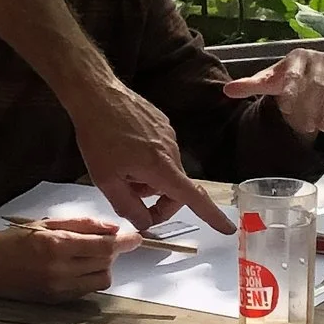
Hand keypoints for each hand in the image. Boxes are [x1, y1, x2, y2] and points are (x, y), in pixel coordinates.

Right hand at [0, 217, 124, 301]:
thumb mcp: (49, 223)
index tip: (135, 238)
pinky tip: (75, 269)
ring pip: (100, 280)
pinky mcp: (56, 300)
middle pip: (105, 264)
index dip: (123, 242)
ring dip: (102, 267)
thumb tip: (113, 229)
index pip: (103, 246)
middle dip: (110, 252)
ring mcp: (58, 288)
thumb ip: (83, 224)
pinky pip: (86, 291)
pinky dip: (88, 278)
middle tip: (101, 243)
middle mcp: (59, 269)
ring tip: (87, 257)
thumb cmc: (17, 238)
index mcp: (57, 245)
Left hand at [68, 79, 230, 235]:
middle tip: (132, 203)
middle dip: (159, 202)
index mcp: (161, 167)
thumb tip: (144, 223)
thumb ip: (128, 207)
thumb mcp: (105, 180)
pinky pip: (161, 153)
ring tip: (121, 171)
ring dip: (149, 181)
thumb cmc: (98, 135)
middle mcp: (171, 150)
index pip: (194, 197)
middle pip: (177, 189)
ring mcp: (168, 135)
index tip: (227, 228)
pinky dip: (147, 162)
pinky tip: (124, 153)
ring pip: (166, 171)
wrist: (96, 94)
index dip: (212, 215)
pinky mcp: (162, 124)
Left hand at [221, 49, 323, 138]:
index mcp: (296, 57)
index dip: (292, 93)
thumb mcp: (268, 82)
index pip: (295, 75)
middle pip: (318, 85)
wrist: (307, 72)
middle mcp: (318, 58)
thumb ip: (249, 86)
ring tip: (321, 128)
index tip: (287, 110)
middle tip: (305, 127)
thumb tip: (227, 90)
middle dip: (312, 107)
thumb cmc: (285, 78)